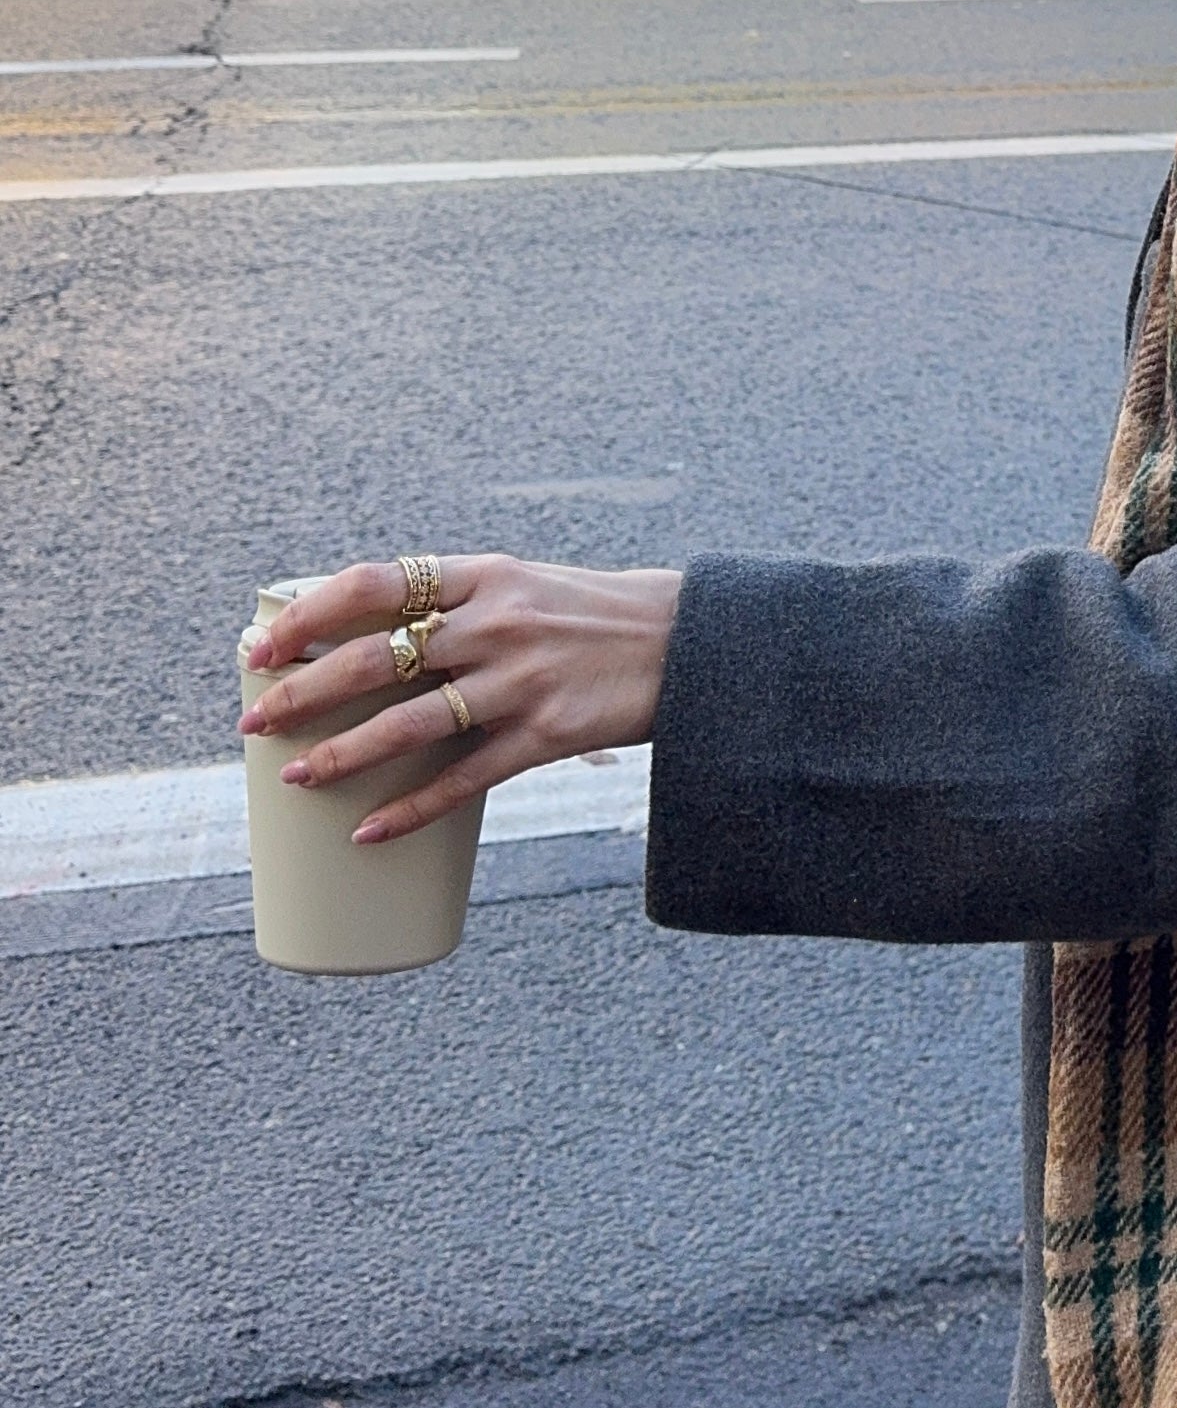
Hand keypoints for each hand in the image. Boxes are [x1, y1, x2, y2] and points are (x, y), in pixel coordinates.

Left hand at [240, 558, 683, 842]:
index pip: (373, 583)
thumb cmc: (594, 615)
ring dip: (342, 753)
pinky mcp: (547, 735)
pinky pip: (463, 781)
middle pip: (374, 658)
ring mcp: (521, 681)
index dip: (309, 614)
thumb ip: (457, 605)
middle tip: (255, 720)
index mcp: (483, 577)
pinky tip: (369, 830)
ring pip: (408, 723)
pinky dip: (410, 810)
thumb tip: (368, 641)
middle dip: (302, 692)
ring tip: (296, 776)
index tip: (263, 644)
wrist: (690, 643)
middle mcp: (495, 624)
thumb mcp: (524, 586)